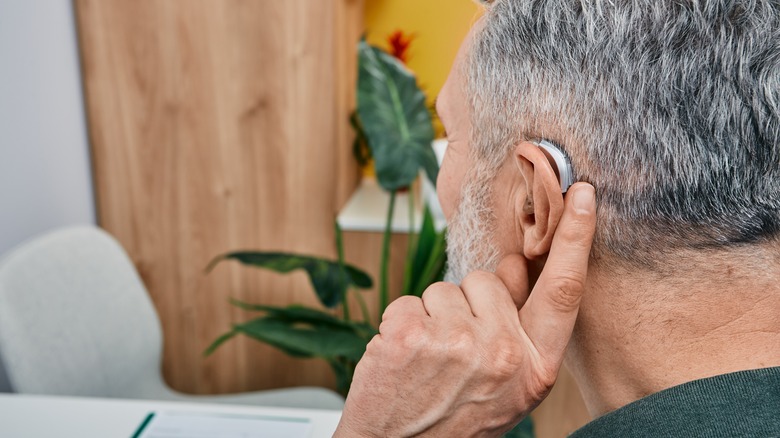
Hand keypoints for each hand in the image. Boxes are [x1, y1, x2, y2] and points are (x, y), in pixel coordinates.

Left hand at [334, 183, 596, 436]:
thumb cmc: (456, 420)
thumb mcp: (508, 386)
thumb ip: (518, 326)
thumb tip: (513, 266)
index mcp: (536, 367)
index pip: (562, 291)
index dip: (574, 239)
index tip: (579, 194)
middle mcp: (502, 353)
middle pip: (488, 280)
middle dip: (469, 302)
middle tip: (455, 351)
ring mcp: (455, 342)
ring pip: (445, 289)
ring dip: (434, 316)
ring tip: (429, 362)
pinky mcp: (410, 335)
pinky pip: (409, 299)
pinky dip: (401, 323)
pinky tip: (403, 359)